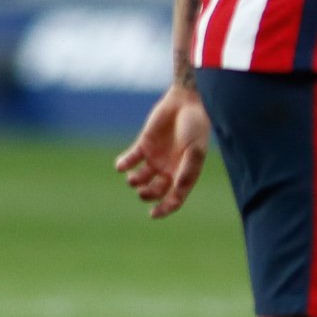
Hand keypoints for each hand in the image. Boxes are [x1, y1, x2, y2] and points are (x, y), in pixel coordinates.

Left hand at [116, 85, 211, 217]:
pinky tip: (121, 166)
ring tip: (133, 178)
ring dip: (135, 182)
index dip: (165, 208)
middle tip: (142, 191)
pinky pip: (131, 160)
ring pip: (141, 179)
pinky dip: (124, 164)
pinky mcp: (144, 145)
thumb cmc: (195, 126)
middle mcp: (169, 169)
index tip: (153, 214)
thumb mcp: (195, 150)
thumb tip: (177, 190)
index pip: (175, 198)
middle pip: (155, 191)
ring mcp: (156, 158)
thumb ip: (187, 170)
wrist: (185, 102)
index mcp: (184, 173)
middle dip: (147, 195)